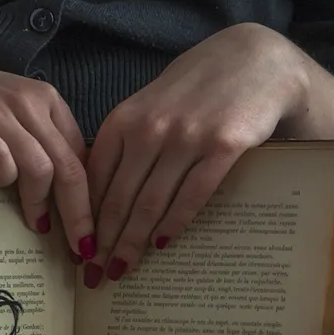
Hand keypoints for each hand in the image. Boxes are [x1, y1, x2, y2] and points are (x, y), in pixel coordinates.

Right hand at [0, 48, 94, 257]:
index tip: (92, 235)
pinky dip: (4, 178)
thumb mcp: (10, 118)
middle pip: (69, 167)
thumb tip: (70, 202)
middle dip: (79, 214)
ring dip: (41, 203)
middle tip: (81, 250)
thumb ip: (39, 145)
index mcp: (47, 102)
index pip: (82, 157)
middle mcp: (27, 101)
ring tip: (38, 226)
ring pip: (39, 166)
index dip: (92, 200)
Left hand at [83, 23, 313, 285]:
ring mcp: (185, 137)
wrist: (254, 59)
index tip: (79, 251)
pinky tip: (161, 244)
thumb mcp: (150, 106)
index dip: (84, 221)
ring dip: (133, 243)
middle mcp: (149, 128)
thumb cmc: (197, 88)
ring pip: (150, 204)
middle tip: (95, 275)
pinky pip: (192, 196)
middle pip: (118, 199)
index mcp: (123, 120)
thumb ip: (126, 143)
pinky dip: (174, 224)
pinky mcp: (222, 146)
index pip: (93, 180)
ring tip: (123, 270)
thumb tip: (101, 196)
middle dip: (104, 243)